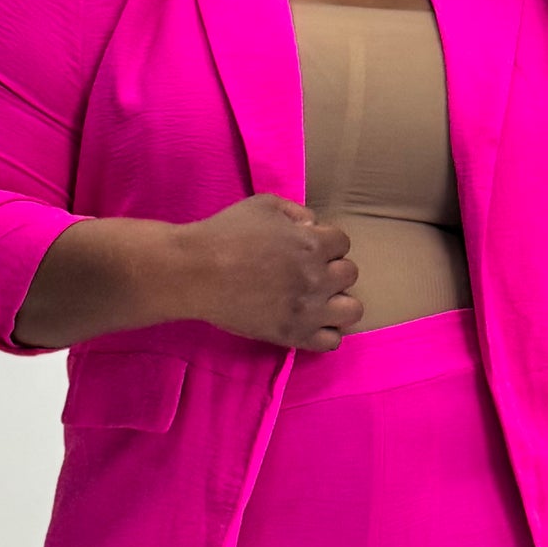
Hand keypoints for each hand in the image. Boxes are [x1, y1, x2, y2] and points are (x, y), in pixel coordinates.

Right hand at [167, 194, 362, 352]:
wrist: (196, 272)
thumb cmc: (225, 233)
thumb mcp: (263, 205)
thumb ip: (296, 212)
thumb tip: (313, 226)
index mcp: (312, 243)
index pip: (342, 243)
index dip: (324, 243)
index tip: (305, 248)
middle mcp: (317, 277)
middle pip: (349, 274)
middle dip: (330, 270)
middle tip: (306, 274)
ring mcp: (308, 310)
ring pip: (352, 310)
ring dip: (338, 303)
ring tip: (317, 301)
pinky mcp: (293, 335)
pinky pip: (332, 341)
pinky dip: (325, 333)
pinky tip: (309, 323)